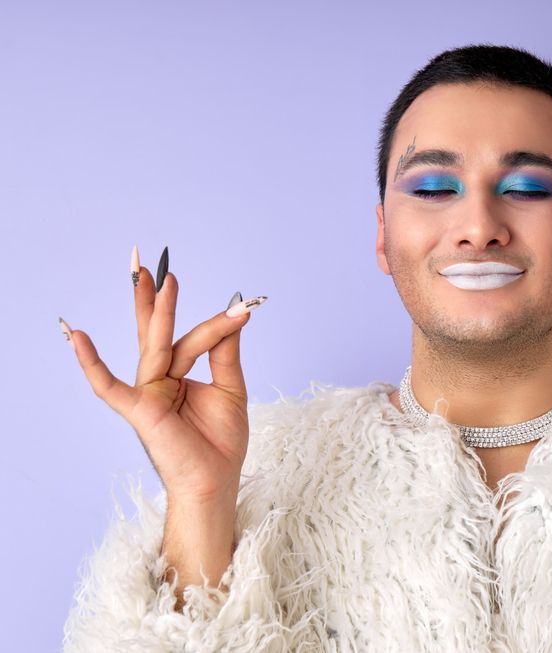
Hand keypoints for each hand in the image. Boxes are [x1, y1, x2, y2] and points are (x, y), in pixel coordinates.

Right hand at [61, 246, 266, 505]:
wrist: (217, 480)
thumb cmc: (221, 441)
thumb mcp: (231, 388)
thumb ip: (226, 353)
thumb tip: (235, 316)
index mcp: (180, 374)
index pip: (194, 339)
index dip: (217, 324)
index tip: (243, 308)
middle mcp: (160, 379)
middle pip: (158, 331)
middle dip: (154, 296)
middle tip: (154, 261)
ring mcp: (147, 392)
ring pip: (157, 346)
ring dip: (158, 312)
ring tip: (158, 277)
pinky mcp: (139, 410)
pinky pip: (109, 386)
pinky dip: (91, 363)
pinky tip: (76, 335)